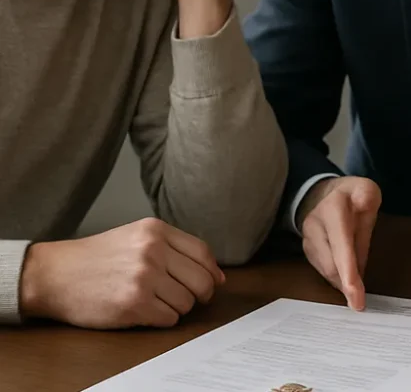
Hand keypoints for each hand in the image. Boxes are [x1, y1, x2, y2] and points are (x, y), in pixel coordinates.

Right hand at [18, 218, 224, 328]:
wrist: (54, 274)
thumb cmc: (96, 257)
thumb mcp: (136, 236)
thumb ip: (174, 248)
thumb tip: (216, 274)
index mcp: (156, 230)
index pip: (203, 253)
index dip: (211, 272)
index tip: (212, 282)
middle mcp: (153, 251)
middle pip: (201, 280)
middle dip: (200, 294)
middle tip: (189, 298)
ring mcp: (144, 278)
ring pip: (186, 302)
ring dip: (176, 307)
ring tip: (155, 301)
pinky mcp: (134, 304)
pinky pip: (169, 318)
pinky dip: (162, 319)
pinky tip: (145, 311)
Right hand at [298, 176, 380, 310]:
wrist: (323, 192)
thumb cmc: (352, 194)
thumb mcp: (366, 192)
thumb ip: (367, 207)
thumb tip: (364, 218)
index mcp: (333, 209)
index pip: (341, 247)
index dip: (349, 274)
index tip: (357, 298)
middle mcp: (314, 225)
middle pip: (330, 264)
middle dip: (346, 285)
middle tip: (360, 302)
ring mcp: (307, 238)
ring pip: (325, 270)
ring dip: (341, 283)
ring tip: (356, 292)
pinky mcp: (306, 248)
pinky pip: (322, 269)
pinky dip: (335, 278)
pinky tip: (346, 281)